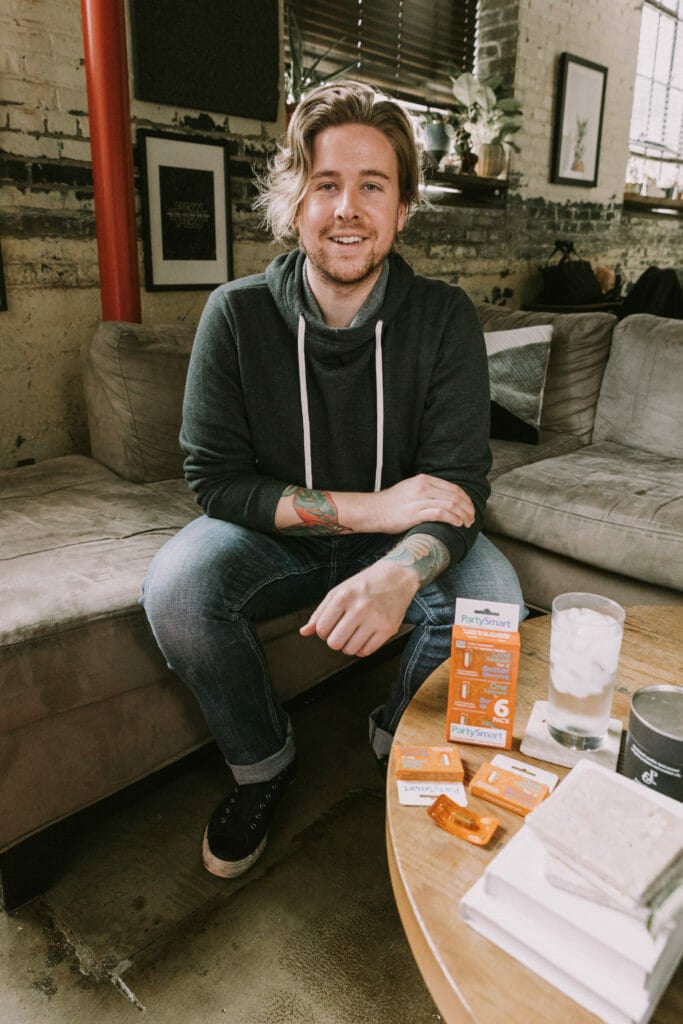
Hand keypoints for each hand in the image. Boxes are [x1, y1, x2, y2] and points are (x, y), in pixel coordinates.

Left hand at [299, 560, 418, 657]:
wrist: (397, 577)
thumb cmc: (364, 585)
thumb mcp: (338, 592)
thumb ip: (320, 613)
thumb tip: (304, 632)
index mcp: (343, 596)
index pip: (321, 629)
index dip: (323, 631)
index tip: (330, 625)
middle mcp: (360, 608)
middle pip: (334, 643)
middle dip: (335, 640)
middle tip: (342, 631)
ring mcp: (375, 619)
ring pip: (350, 650)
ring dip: (348, 645)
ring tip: (354, 633)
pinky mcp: (388, 629)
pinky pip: (366, 652)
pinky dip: (362, 648)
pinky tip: (364, 636)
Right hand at [373, 474, 474, 532]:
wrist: (374, 510)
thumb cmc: (392, 503)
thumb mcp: (410, 489)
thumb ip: (426, 491)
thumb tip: (444, 499)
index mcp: (424, 480)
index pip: (453, 488)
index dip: (465, 499)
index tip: (470, 508)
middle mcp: (423, 487)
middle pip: (455, 496)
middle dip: (467, 508)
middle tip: (472, 518)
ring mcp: (420, 500)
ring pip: (450, 505)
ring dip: (463, 515)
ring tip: (467, 523)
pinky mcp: (415, 513)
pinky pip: (441, 514)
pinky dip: (453, 519)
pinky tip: (458, 524)